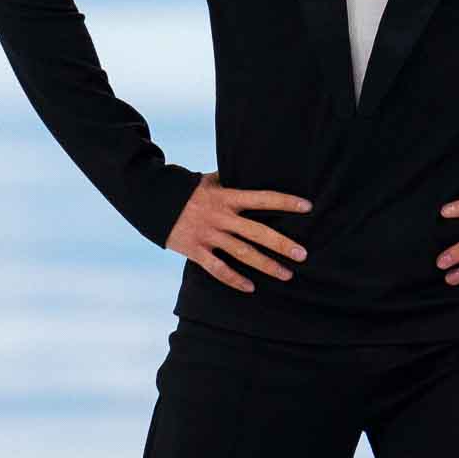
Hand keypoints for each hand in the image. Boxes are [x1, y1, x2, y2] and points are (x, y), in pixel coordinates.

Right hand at [164, 171, 311, 293]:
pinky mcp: (195, 250)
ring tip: (286, 274)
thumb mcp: (208, 180)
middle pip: (256, 232)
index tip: (307, 207)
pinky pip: (218, 269)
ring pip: (242, 253)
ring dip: (266, 265)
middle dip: (281, 244)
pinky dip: (234, 279)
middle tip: (303, 254)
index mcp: (226, 197)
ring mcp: (208, 235)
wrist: (151, 200)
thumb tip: (250, 170)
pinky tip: (251, 287)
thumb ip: (229, 180)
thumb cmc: (184, 189)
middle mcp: (220, 217)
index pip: (261, 198)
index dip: (284, 202)